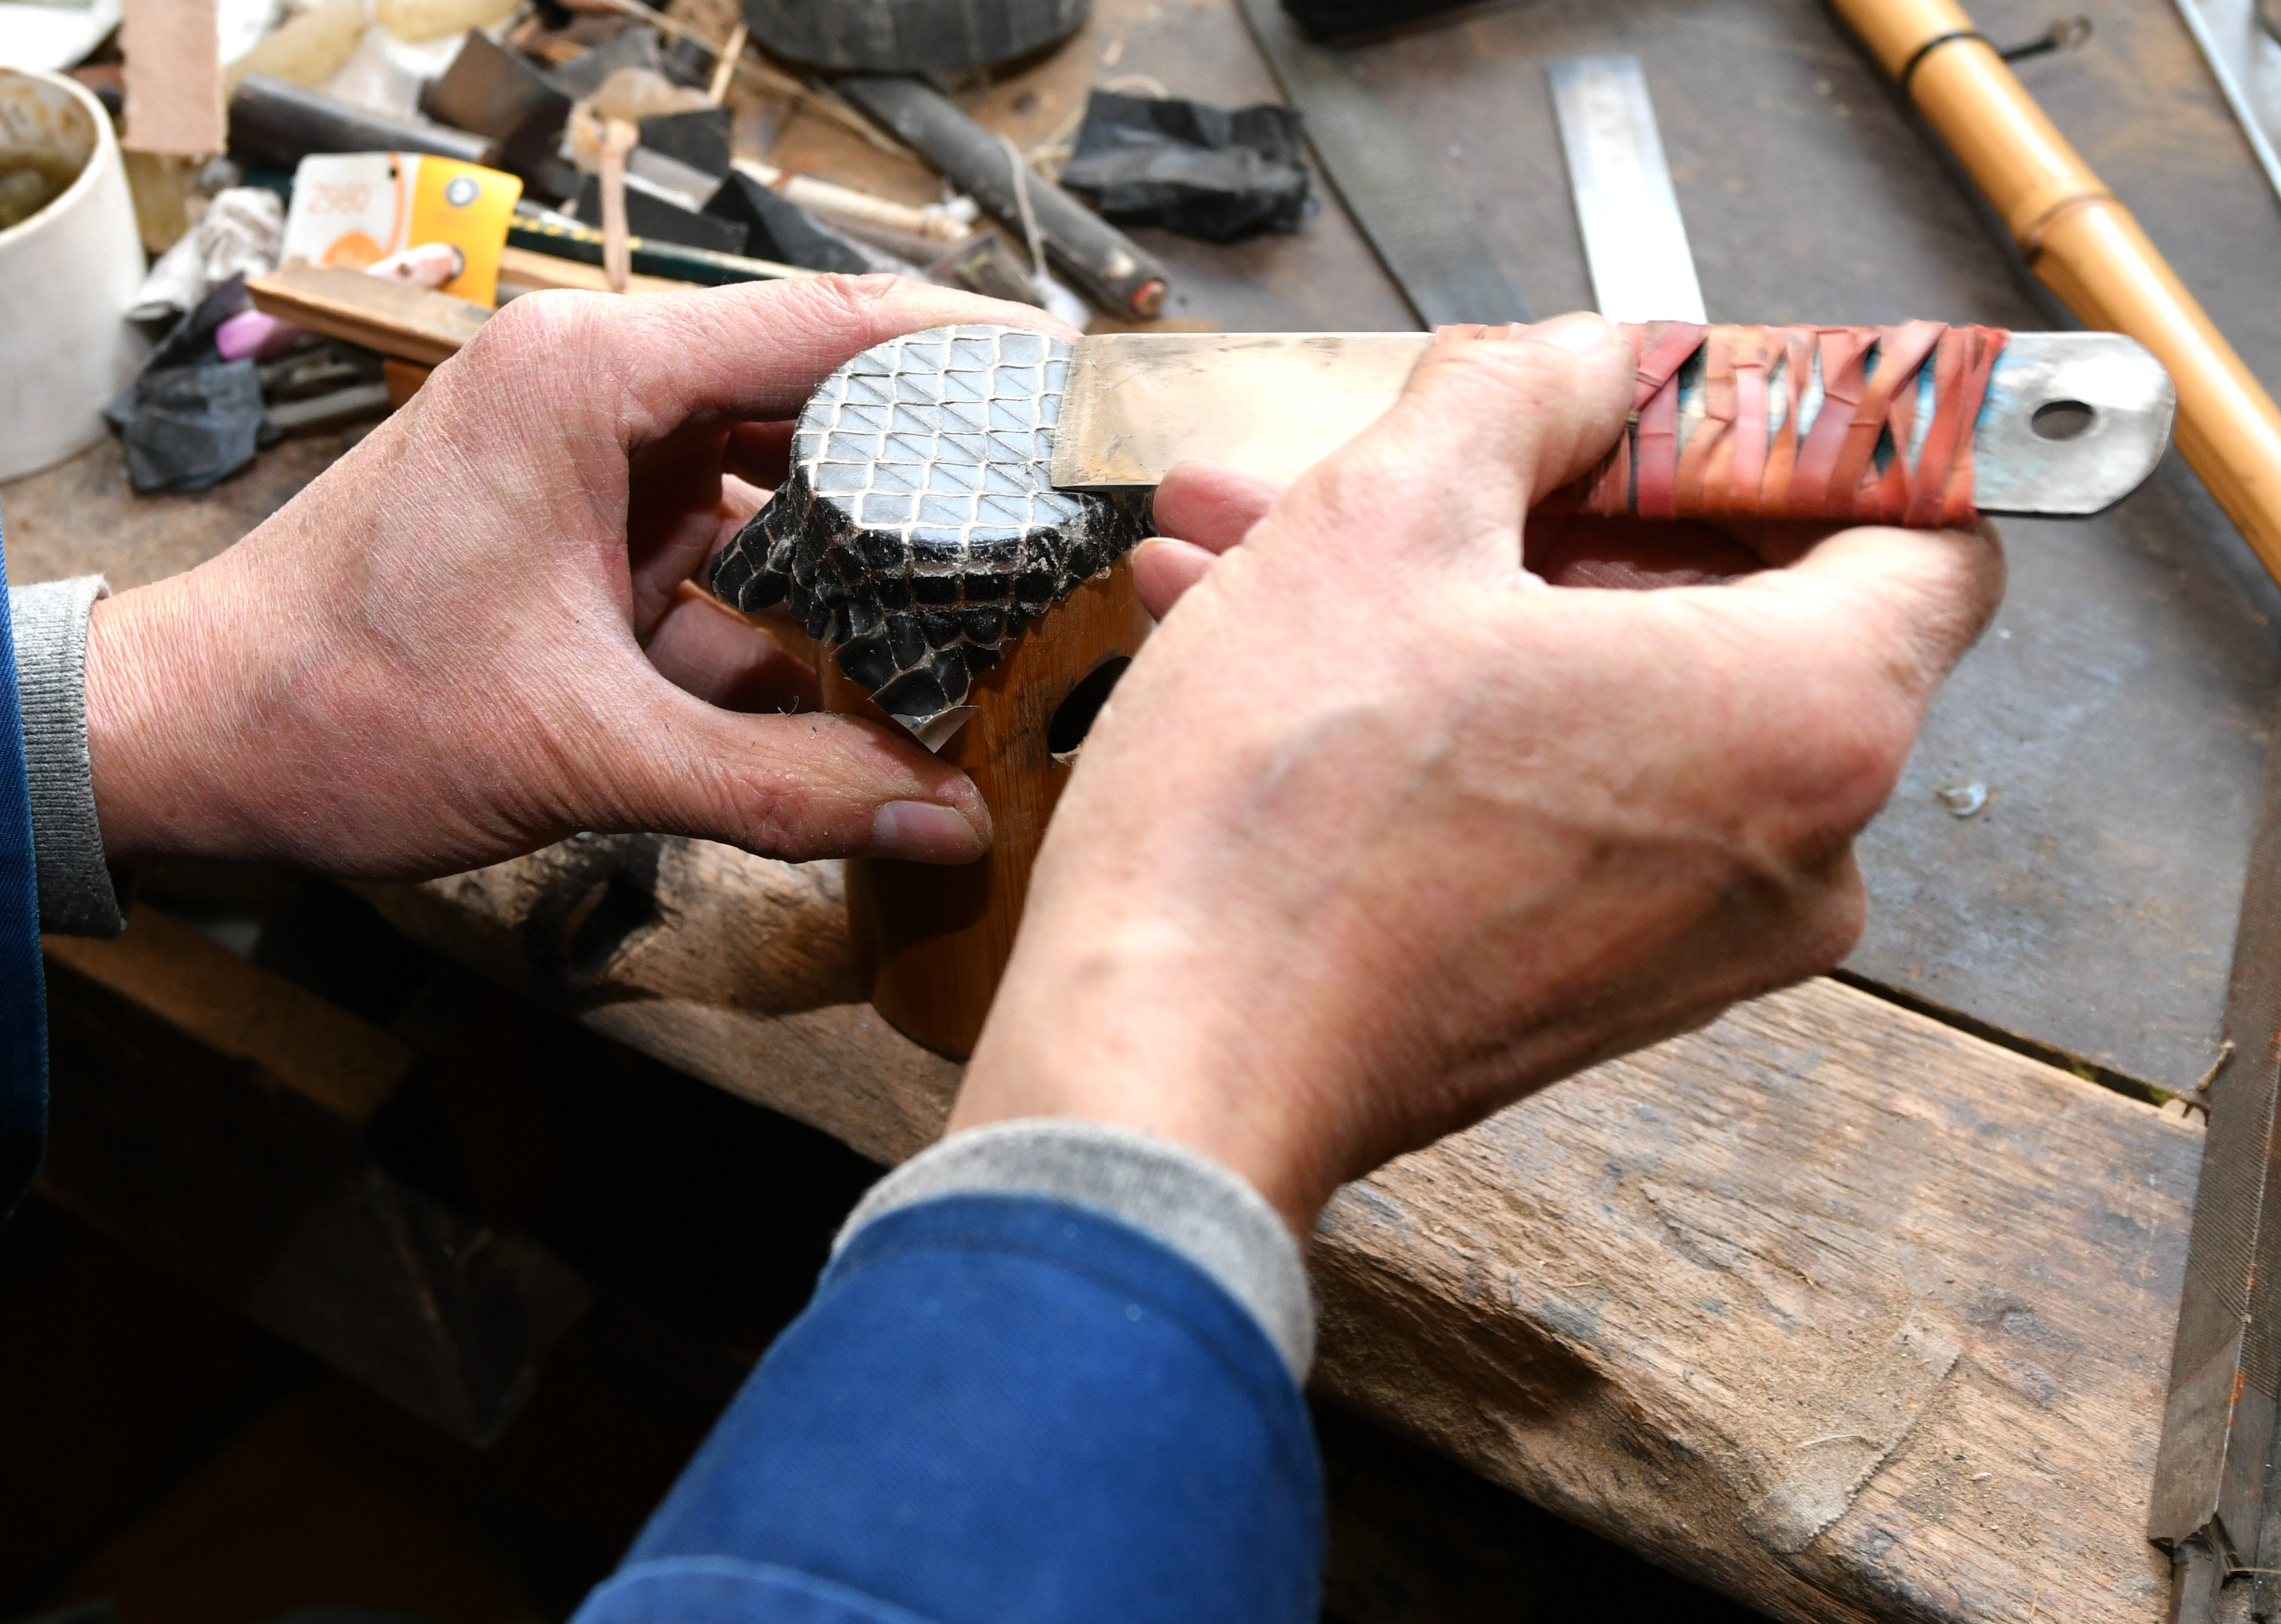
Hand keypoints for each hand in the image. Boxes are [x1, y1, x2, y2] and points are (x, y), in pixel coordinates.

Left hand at [83, 275, 1074, 877]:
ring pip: (782, 485)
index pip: (828, 326)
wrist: (196, 745)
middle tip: (1060, 510)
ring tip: (996, 599)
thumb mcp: (585, 754)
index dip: (968, 348)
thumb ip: (782, 789)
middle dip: (938, 461)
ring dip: (872, 550)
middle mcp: (598, 393)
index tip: (1076, 381)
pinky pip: (731, 553)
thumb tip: (943, 819)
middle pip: (819, 399)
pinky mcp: (589, 536)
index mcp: (589, 378)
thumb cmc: (339, 706)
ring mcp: (594, 464)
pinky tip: (880, 672)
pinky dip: (798, 610)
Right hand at [953, 314, 2003, 1236]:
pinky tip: (1286, 647)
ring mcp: (1694, 935)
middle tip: (1420, 443)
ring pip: (1611, 696)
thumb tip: (1585, 363)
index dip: (1801, 432)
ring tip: (1274, 535)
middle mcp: (1794, 848)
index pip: (1923, 522)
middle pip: (1729, 602)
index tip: (1676, 396)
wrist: (1169, 1072)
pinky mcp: (1593, 985)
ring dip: (1456, 596)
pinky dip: (1455, 714)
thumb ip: (1522, 390)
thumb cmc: (1281, 828)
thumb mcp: (1386, 518)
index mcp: (1808, 713)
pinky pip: (1564, 796)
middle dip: (1548, 502)